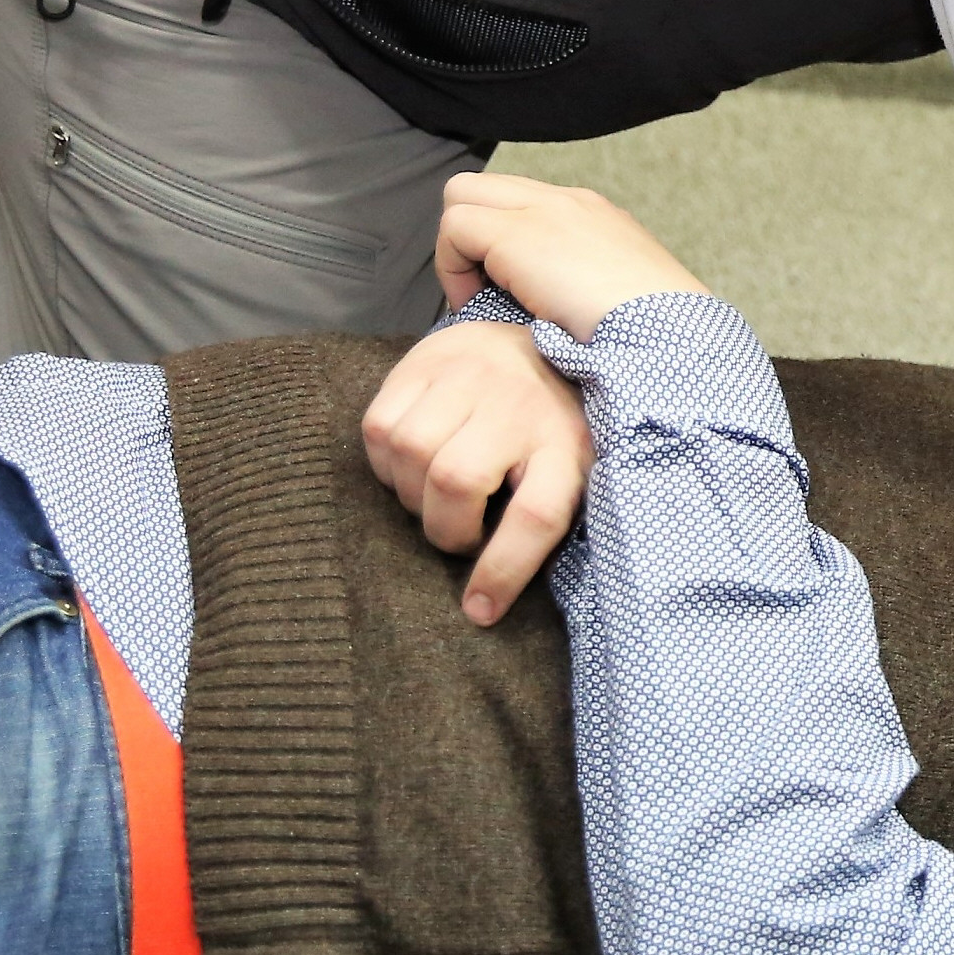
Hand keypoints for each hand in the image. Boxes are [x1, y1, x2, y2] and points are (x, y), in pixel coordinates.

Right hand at [361, 320, 590, 623]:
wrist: (541, 343)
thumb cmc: (554, 430)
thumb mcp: (574, 476)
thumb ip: (543, 526)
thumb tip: (489, 603)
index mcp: (568, 445)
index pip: (538, 515)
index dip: (504, 570)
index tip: (479, 611)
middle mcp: (520, 403)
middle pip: (457, 481)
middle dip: (445, 527)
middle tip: (459, 530)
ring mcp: (471, 374)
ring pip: (410, 451)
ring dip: (411, 493)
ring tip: (435, 495)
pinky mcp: (425, 359)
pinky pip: (380, 426)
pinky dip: (384, 461)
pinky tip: (409, 463)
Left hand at [433, 171, 707, 340]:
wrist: (665, 333)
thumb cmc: (649, 334)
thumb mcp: (617, 294)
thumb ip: (582, 281)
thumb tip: (548, 307)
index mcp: (592, 214)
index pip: (519, 201)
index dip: (497, 239)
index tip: (507, 292)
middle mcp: (566, 200)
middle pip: (482, 187)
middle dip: (467, 234)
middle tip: (481, 288)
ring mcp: (542, 210)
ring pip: (461, 195)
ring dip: (457, 249)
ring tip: (478, 298)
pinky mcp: (515, 233)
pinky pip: (454, 227)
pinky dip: (452, 266)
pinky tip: (476, 304)